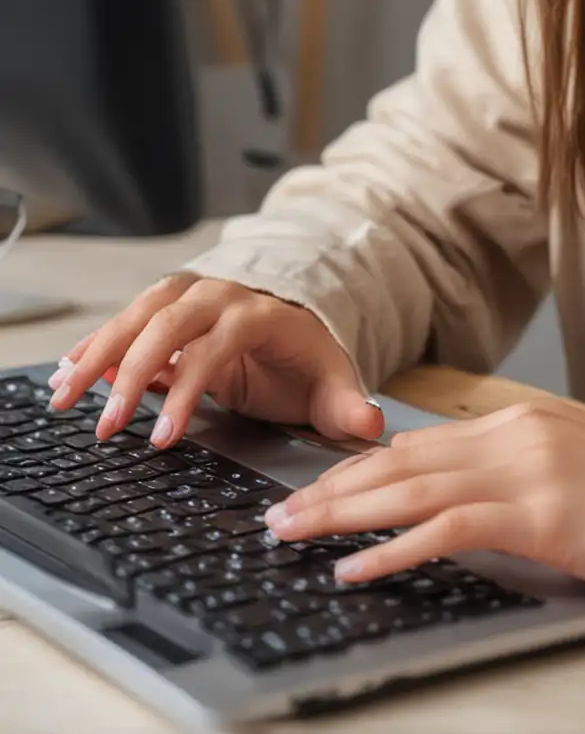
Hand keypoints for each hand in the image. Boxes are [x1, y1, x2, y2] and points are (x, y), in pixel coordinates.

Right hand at [47, 272, 384, 447]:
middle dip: (131, 372)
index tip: (163, 437)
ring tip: (66, 395)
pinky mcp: (169, 310)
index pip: (217, 345)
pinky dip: (97, 343)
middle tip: (108, 426)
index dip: (188, 389)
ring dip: (101, 352)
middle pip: (168, 324)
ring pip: (138, 314)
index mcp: (261, 314)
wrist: (298, 323)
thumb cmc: (310, 359)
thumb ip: (348, 407)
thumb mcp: (334, 383)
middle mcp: (222, 296)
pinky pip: (127, 320)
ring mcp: (191, 297)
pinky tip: (68, 371)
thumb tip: (370, 426)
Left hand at [263, 395, 584, 600]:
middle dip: (330, 488)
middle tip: (276, 513)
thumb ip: (518, 472)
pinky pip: (450, 526)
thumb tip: (459, 498)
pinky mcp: (545, 513)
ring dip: (341, 514)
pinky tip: (356, 567)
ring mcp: (530, 469)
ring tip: (291, 534)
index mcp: (522, 421)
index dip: (357, 468)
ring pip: (412, 486)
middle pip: (401, 460)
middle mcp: (516, 433)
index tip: (312, 489)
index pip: (418, 443)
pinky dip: (394, 548)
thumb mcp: (577, 469)